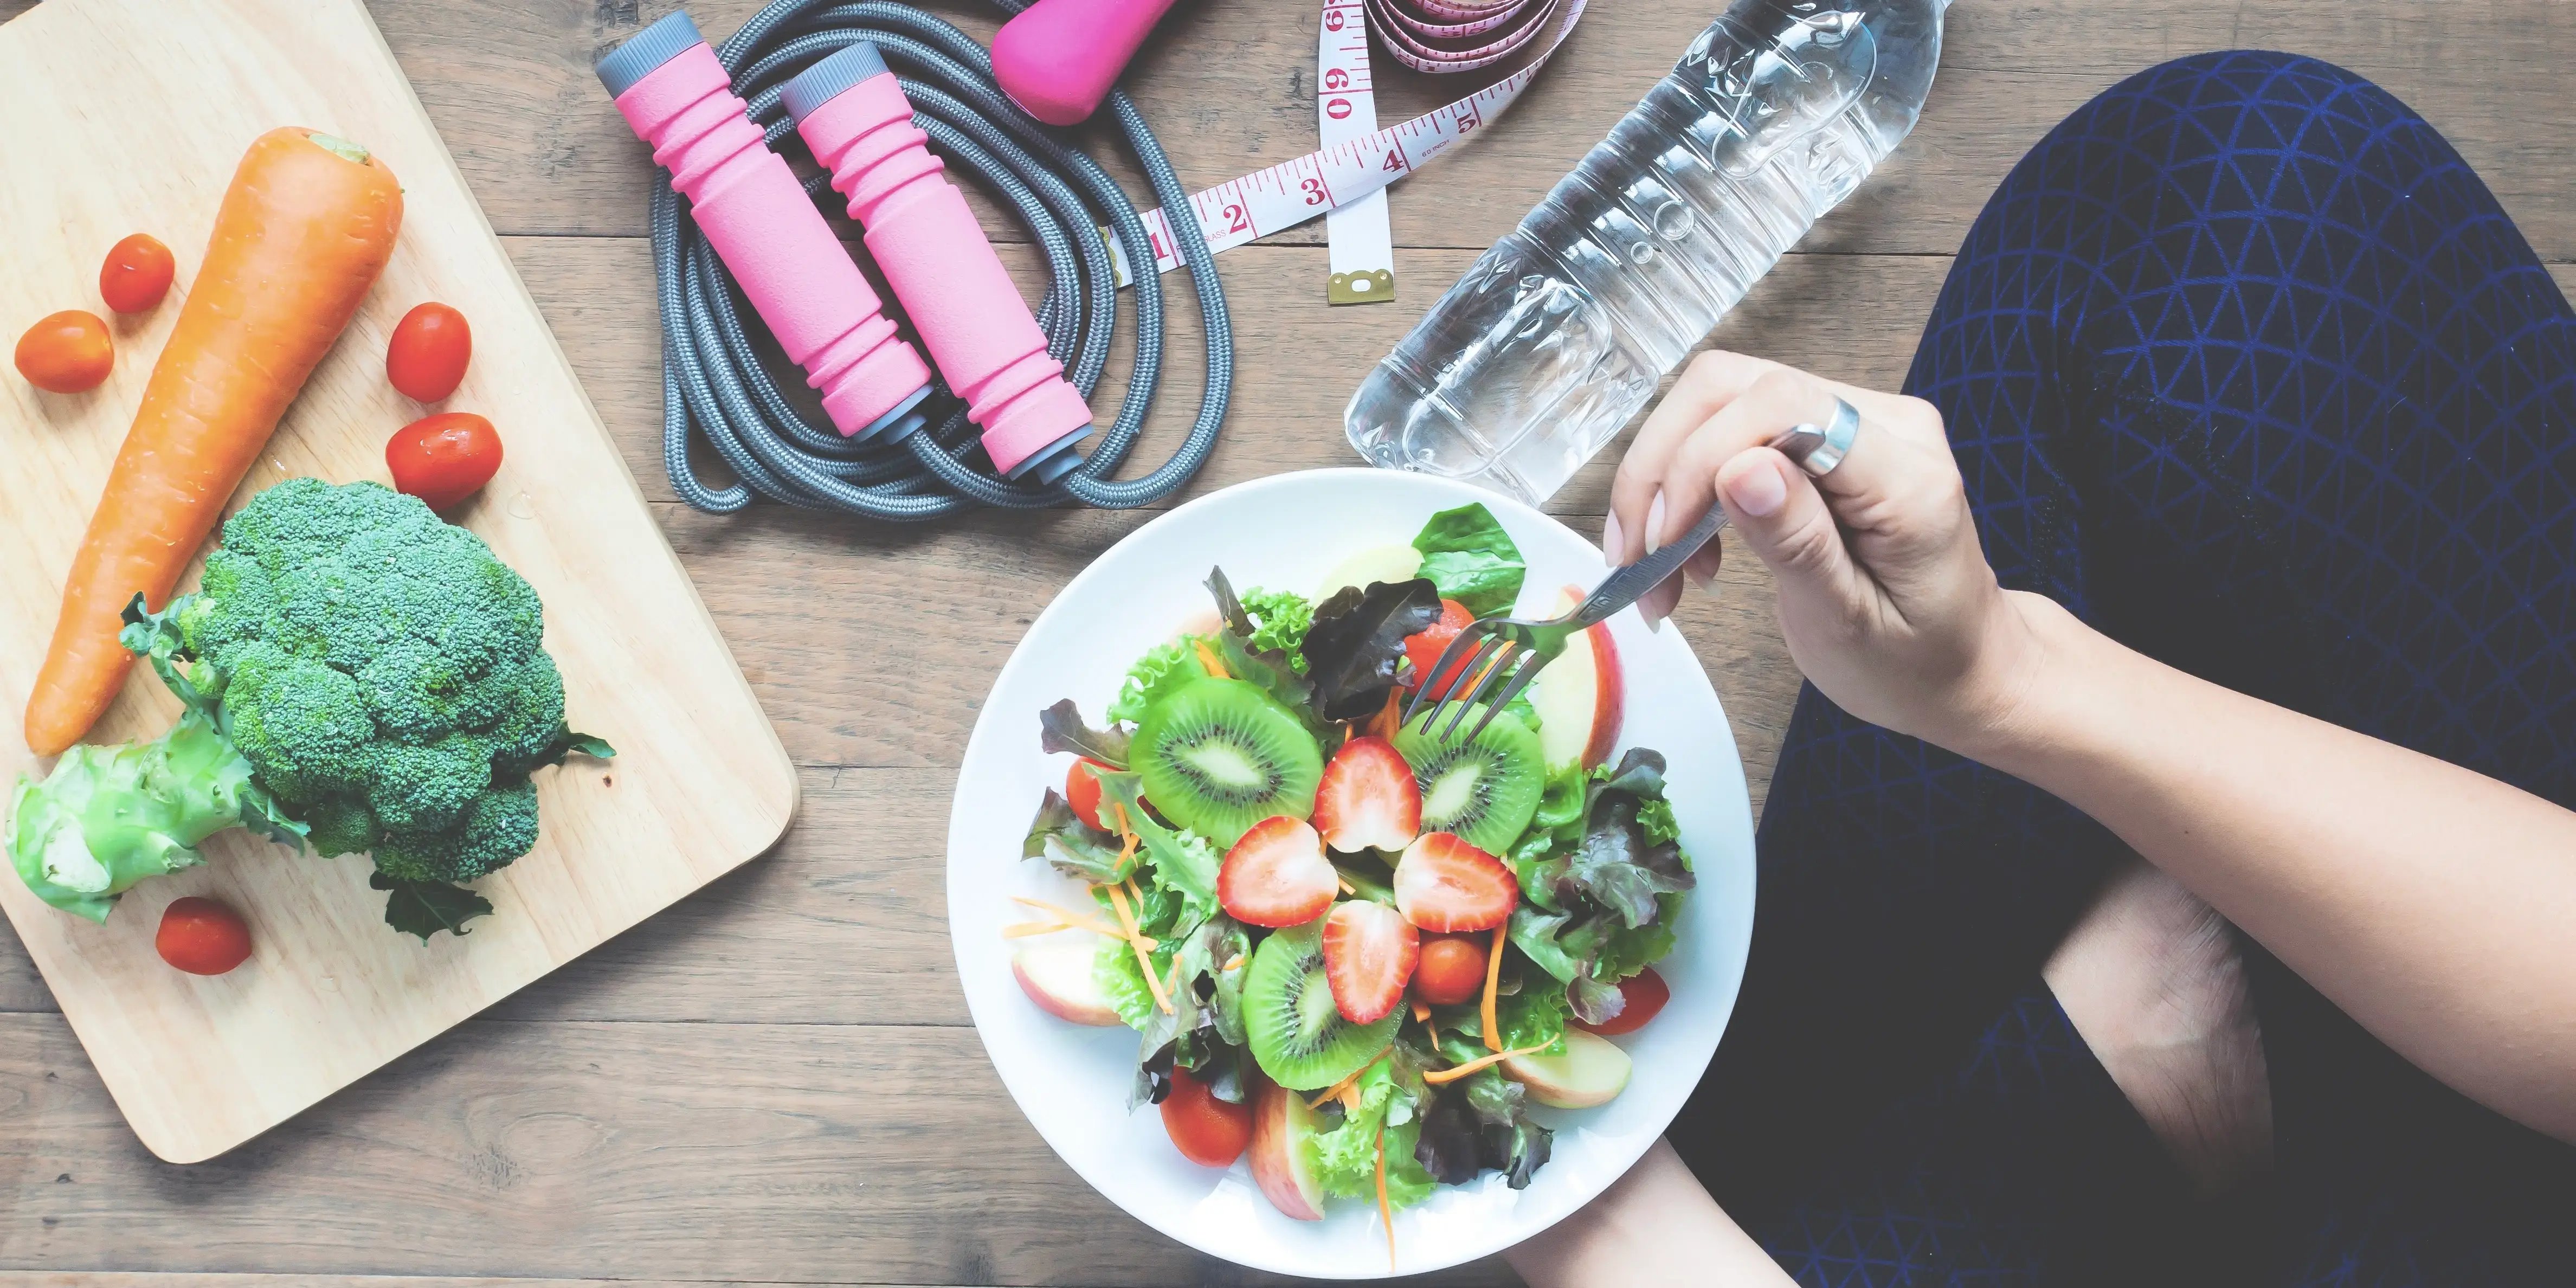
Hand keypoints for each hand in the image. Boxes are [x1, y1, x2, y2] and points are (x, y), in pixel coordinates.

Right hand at [1605, 351, 2047, 751]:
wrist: (1963, 667)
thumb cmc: (1914, 664)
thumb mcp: (1850, 626)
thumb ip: (1799, 544)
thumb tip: (1739, 469)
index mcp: (1907, 476)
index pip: (1781, 406)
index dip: (1699, 460)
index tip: (1662, 544)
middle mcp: (1887, 424)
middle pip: (1734, 387)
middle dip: (1665, 467)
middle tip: (1637, 559)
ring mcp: (1858, 419)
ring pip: (1720, 400)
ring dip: (1665, 478)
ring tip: (1656, 567)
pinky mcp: (1829, 433)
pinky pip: (1733, 426)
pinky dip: (1688, 485)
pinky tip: (1686, 550)